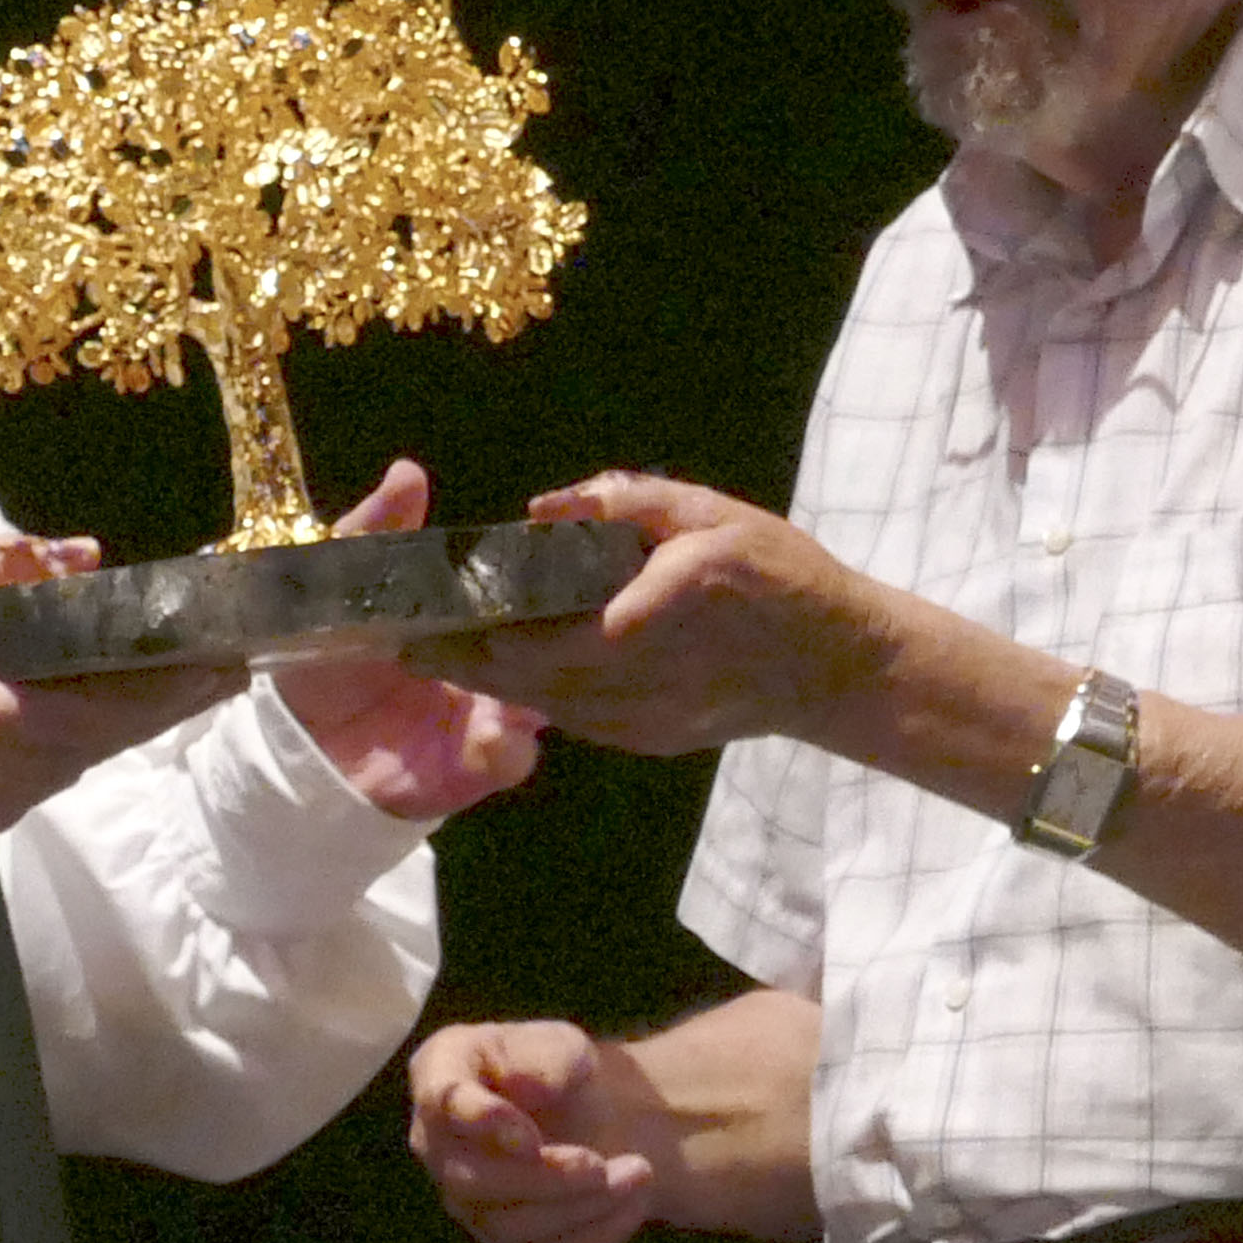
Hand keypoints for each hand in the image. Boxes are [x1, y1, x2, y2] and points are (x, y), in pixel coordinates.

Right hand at [0, 533, 237, 841]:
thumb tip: (81, 553)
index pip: (115, 705)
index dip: (179, 685)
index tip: (233, 660)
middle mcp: (12, 777)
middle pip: (110, 735)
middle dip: (164, 695)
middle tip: (217, 657)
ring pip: (81, 755)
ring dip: (116, 712)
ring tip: (158, 664)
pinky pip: (46, 770)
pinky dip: (71, 731)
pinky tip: (83, 695)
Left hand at [271, 461, 547, 819]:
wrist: (297, 746)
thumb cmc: (321, 661)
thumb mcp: (336, 587)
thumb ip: (371, 532)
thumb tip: (410, 472)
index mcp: (466, 614)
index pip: (522, 589)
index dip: (541, 572)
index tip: (548, 552)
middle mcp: (492, 661)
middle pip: (551, 642)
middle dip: (554, 631)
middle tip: (540, 617)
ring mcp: (491, 713)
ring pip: (545, 696)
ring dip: (539, 688)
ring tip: (519, 678)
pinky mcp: (477, 764)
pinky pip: (514, 756)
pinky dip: (509, 747)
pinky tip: (493, 734)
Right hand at [407, 1017, 663, 1242]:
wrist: (587, 1114)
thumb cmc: (561, 1069)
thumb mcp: (562, 1045)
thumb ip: (544, 1057)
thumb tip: (529, 1087)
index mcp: (440, 1071)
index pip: (442, 1102)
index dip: (483, 1122)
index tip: (529, 1138)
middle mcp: (437, 1145)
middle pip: (471, 1181)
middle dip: (543, 1178)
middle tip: (600, 1164)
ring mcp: (466, 1200)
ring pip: (510, 1226)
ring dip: (582, 1204)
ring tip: (639, 1170)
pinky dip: (597, 1231)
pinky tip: (634, 1199)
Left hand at [411, 474, 894, 761]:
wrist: (837, 667)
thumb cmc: (781, 576)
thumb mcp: (712, 513)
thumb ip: (625, 503)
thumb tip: (542, 508)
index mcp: (656, 610)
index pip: (540, 632)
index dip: (475, 626)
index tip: (423, 606)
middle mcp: (641, 678)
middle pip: (524, 678)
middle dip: (462, 659)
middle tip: (405, 634)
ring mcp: (643, 720)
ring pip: (541, 705)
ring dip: (489, 680)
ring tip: (438, 650)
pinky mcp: (646, 740)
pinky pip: (573, 716)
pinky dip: (534, 693)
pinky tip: (509, 668)